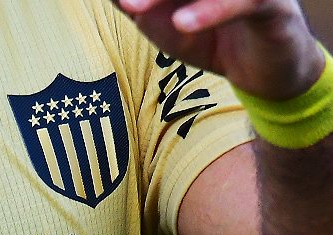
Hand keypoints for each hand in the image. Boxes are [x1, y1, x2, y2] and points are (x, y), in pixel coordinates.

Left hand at [115, 0, 324, 99]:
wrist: (263, 74)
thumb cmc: (212, 40)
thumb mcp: (164, 27)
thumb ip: (140, 8)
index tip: (117, 4)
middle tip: (124, 4)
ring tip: (136, 9)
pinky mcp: (271, 4)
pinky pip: (243, 2)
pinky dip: (210, 11)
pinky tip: (182, 24)